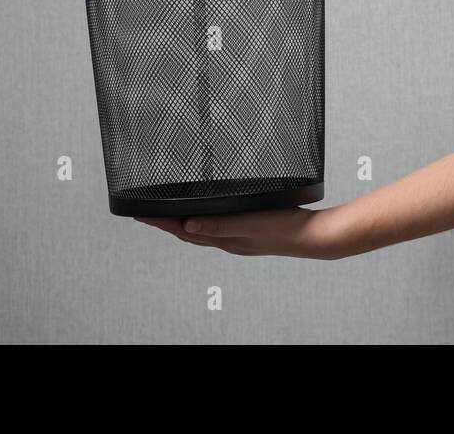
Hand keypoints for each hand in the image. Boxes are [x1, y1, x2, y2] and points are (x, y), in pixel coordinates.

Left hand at [134, 205, 351, 259]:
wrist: (312, 236)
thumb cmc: (285, 229)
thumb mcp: (249, 223)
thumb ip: (219, 225)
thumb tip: (188, 225)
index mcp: (225, 239)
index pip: (183, 230)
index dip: (160, 222)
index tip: (140, 214)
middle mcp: (228, 240)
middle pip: (188, 232)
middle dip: (166, 223)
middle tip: (147, 214)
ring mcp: (239, 237)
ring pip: (202, 230)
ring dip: (182, 223)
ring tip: (169, 214)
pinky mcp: (249, 232)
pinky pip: (217, 228)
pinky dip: (204, 222)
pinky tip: (209, 215)